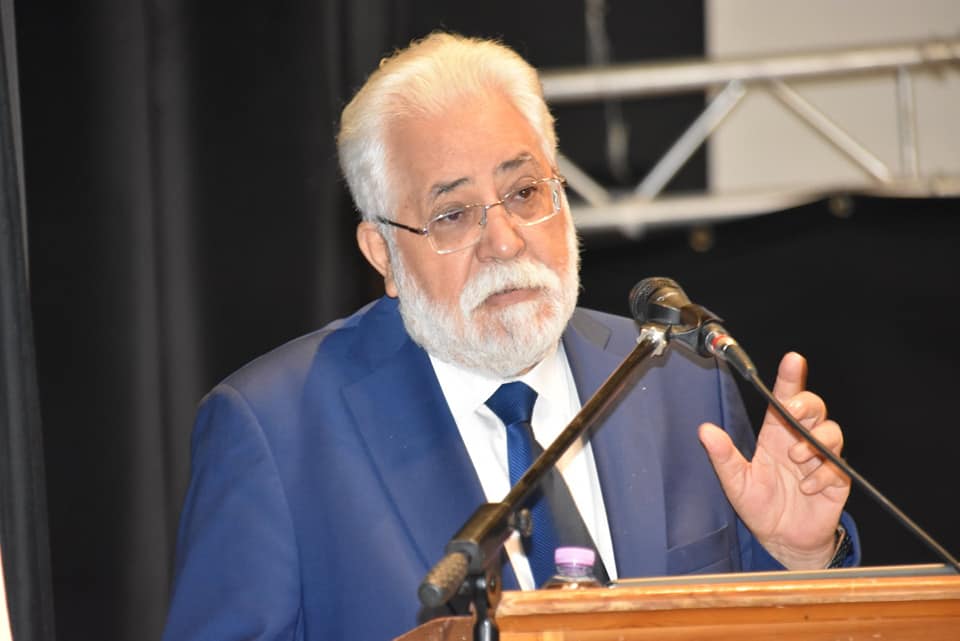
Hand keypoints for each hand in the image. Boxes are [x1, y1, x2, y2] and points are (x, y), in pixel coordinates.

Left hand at [698, 352, 849, 568]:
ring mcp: (819, 459)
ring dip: (814, 442)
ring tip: (796, 460)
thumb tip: (705, 430)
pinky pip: (837, 466)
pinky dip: (823, 474)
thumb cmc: (759, 507)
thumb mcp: (735, 482)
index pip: (784, 399)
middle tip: (792, 415)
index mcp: (774, 436)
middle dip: (806, 404)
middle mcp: (798, 441)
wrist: (782, 540)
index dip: (790, 378)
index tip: (793, 360)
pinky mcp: (835, 480)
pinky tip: (807, 488)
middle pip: (813, 407)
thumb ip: (723, 456)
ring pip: (831, 431)